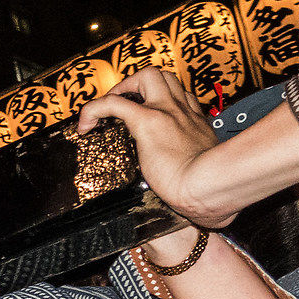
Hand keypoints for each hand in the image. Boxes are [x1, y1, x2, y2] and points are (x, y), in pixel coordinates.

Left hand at [76, 69, 239, 228]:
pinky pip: (113, 103)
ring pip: (148, 75)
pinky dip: (95, 108)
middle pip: (167, 77)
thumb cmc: (213, 192)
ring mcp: (167, 112)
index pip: (183, 100)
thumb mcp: (208, 185)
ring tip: (108, 109)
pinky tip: (85, 125)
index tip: (152, 119)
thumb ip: (204, 196)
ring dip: (124, 87)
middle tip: (125, 104)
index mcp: (198, 126)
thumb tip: (203, 223)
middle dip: (142, 84)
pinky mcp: (148, 121)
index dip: (164, 103)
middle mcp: (184, 113)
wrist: (210, 186)